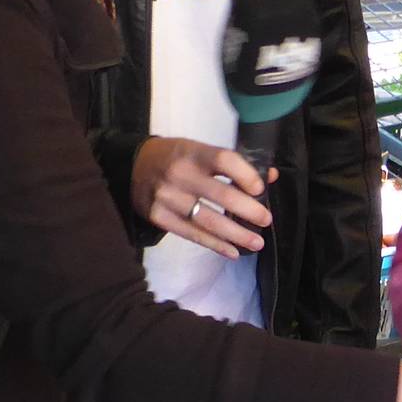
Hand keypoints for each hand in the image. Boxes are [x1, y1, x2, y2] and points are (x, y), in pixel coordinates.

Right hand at [131, 137, 272, 256]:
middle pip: (220, 195)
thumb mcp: (199, 150)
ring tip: (256, 242)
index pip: (224, 160)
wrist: (132, 166)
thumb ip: (233, 164)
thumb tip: (270, 177)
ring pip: (208, 221)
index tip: (260, 189)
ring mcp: (167, 197)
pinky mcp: (159, 217)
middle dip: (248, 211)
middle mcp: (179, 174)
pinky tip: (232, 251)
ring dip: (236, 234)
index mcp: (193, 152)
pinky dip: (215, 245)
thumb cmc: (175, 157)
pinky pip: (192, 235)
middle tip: (266, 220)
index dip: (245, 175)